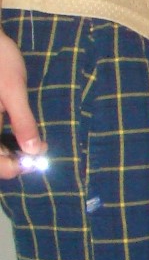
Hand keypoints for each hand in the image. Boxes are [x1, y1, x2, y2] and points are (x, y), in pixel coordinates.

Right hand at [0, 29, 42, 180]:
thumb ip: (23, 122)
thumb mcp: (14, 92)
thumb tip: (34, 151)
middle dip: (9, 160)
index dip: (12, 167)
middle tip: (34, 151)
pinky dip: (0, 139)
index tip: (33, 160)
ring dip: (4, 151)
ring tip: (27, 144)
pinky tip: (13, 133)